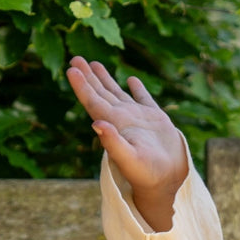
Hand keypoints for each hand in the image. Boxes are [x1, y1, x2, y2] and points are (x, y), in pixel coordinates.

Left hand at [67, 57, 188, 231]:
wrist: (167, 181)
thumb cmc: (146, 174)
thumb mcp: (129, 159)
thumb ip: (112, 142)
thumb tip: (96, 123)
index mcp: (113, 125)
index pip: (92, 101)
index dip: (81, 85)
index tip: (71, 68)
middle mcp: (121, 119)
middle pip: (100, 93)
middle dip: (88, 76)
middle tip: (76, 58)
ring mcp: (138, 118)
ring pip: (117, 93)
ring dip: (105, 79)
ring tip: (94, 64)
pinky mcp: (155, 119)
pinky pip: (143, 99)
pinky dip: (137, 88)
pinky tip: (131, 80)